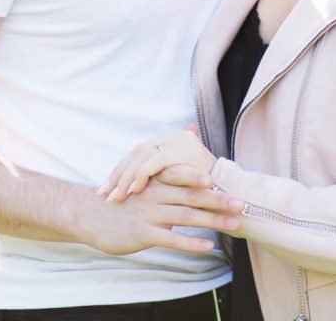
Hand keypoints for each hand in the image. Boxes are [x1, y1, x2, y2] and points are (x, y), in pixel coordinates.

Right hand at [82, 174, 242, 255]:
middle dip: (220, 199)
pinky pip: (172, 239)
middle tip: (243, 203)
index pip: (188, 177)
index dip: (210, 180)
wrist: (90, 214)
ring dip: (213, 220)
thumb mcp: (142, 180)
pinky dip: (191, 242)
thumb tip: (180, 161)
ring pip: (187, 216)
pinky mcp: (144, 234)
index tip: (232, 181)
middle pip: (194, 195)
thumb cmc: (122, 199)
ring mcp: (150, 213)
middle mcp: (157, 194)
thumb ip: (165, 173)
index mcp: (158, 180)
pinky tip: (208, 246)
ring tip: (235, 224)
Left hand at [99, 127, 216, 203]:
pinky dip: (141, 176)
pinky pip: (155, 162)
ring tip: (116, 197)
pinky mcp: (182, 151)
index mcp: (171, 142)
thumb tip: (135, 190)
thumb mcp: (179, 182)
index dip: (122, 170)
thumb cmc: (204, 192)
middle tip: (104, 194)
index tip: (107, 188)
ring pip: (142, 156)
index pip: (139, 153)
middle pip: (137, 153)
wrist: (230, 190)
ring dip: (126, 177)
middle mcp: (174, 137)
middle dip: (119, 174)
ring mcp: (178, 142)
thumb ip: (160, 179)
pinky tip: (134, 191)